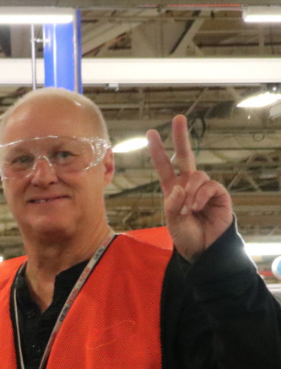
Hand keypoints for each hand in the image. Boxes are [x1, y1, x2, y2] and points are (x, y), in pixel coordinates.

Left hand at [147, 114, 232, 262]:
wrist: (203, 250)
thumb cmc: (186, 236)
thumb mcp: (171, 222)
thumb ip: (171, 205)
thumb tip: (178, 187)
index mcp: (173, 189)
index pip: (164, 166)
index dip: (157, 150)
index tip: (150, 133)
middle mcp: (188, 185)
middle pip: (185, 156)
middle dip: (181, 137)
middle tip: (178, 118)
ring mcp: (204, 188)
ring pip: (196, 175)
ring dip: (189, 191)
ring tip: (187, 210)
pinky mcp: (219, 194)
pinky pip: (209, 186)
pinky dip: (200, 196)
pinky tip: (196, 207)